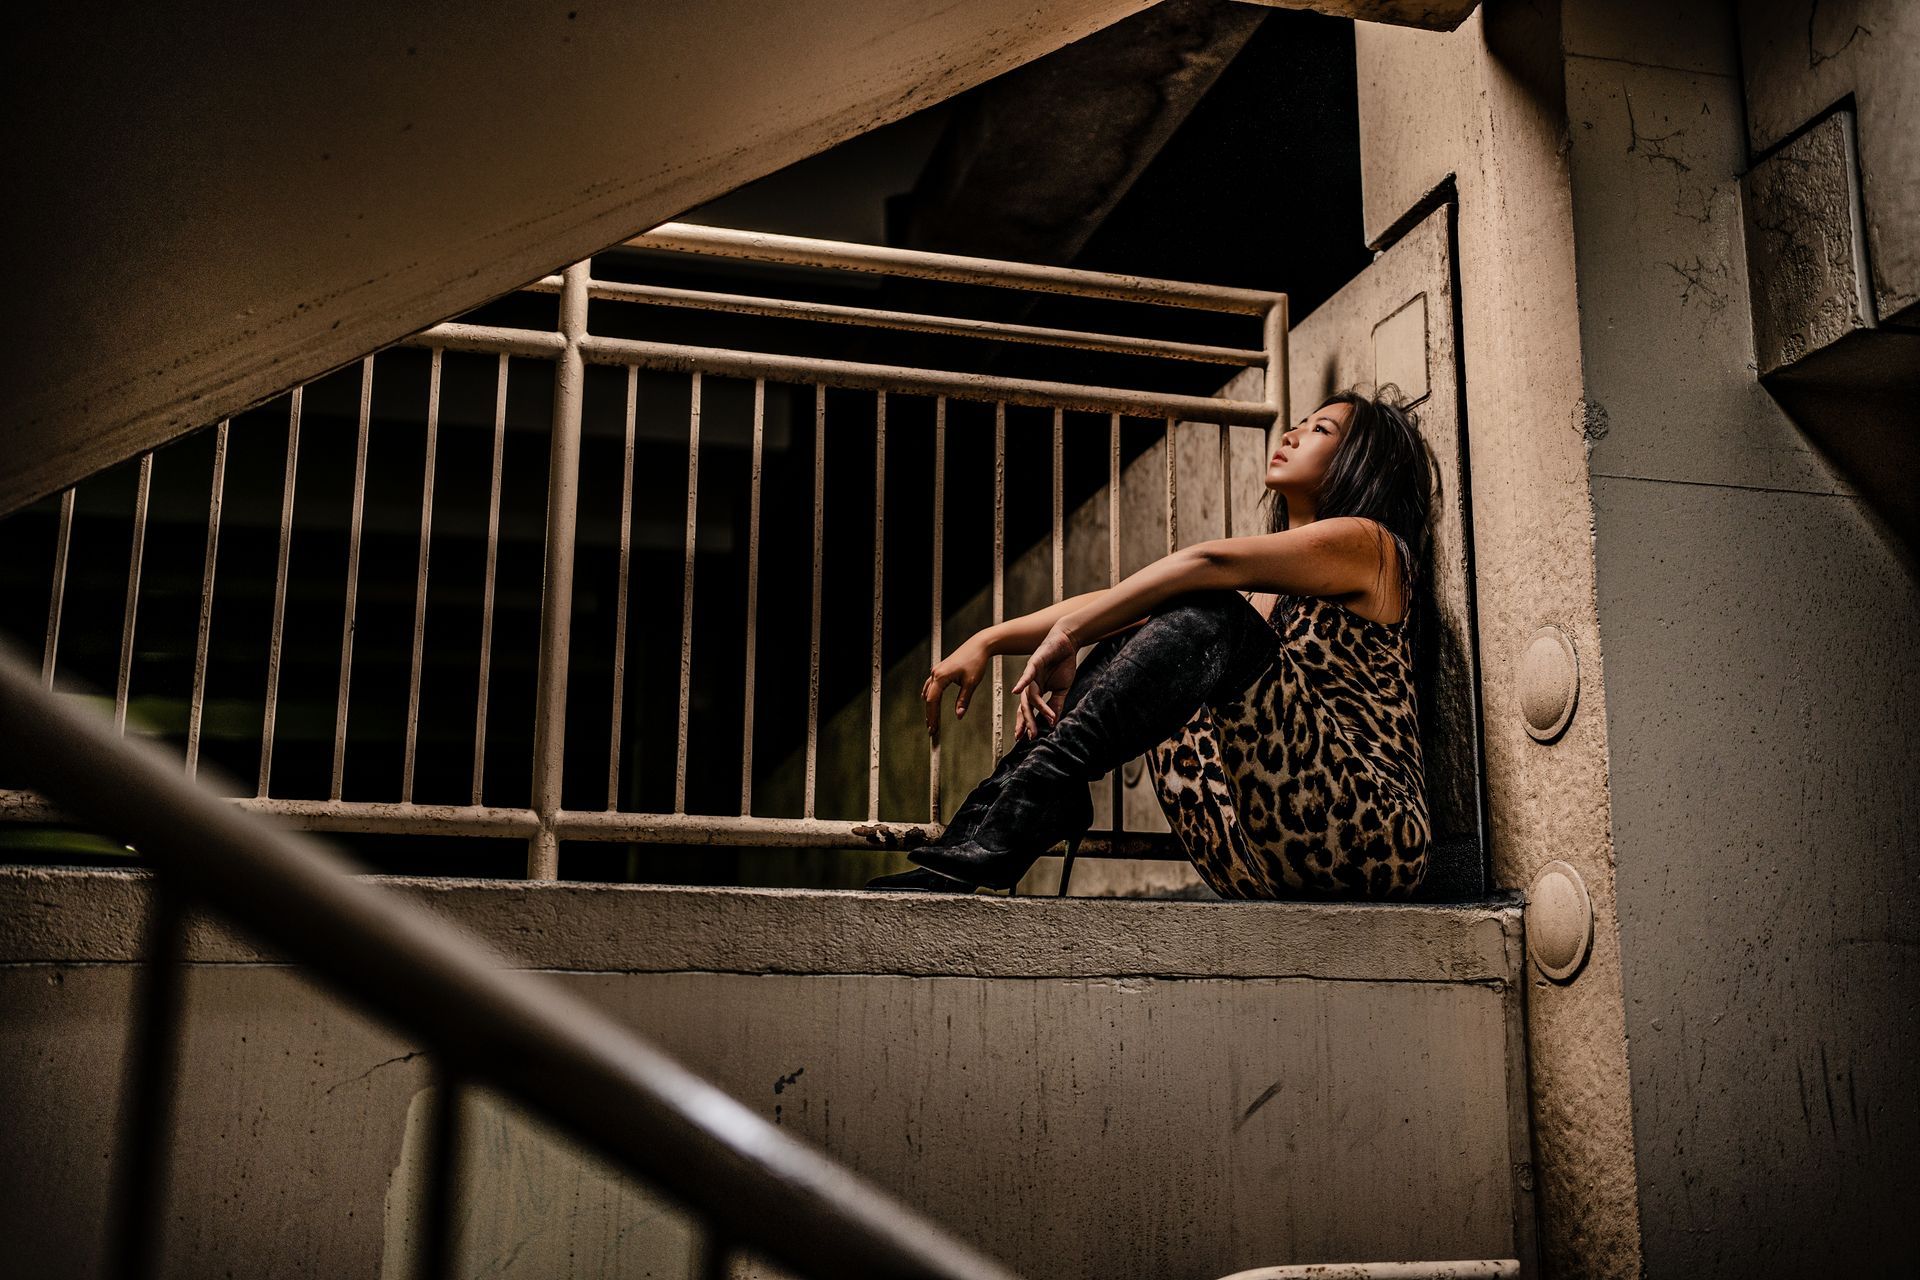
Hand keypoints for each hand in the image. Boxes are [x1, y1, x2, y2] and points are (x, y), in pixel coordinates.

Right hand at [921, 635, 991, 733]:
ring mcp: (937, 671)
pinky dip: (931, 696)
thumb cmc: (976, 661)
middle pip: (928, 698)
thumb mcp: (971, 683)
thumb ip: (964, 700)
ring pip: (928, 692)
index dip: (932, 716)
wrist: (979, 645)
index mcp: (941, 676)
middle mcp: (936, 673)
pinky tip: (932, 702)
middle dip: (930, 714)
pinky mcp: (940, 670)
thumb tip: (959, 714)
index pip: (932, 701)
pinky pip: (931, 686)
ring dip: (929, 706)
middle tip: (932, 729)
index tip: (933, 728)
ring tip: (932, 720)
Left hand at [1010, 623, 1078, 741]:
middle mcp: (1031, 685)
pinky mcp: (1034, 664)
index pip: (1029, 710)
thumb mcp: (1062, 689)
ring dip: (1036, 709)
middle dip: (1027, 722)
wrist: (1068, 643)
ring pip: (1029, 695)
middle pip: (1026, 706)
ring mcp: (1031, 675)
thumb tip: (1052, 722)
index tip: (1025, 738)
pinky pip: (1027, 675)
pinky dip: (1022, 682)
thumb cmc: (1063, 664)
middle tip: (1029, 736)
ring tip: (1043, 719)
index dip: (1026, 723)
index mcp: (1037, 691)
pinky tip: (1016, 691)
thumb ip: (1056, 704)